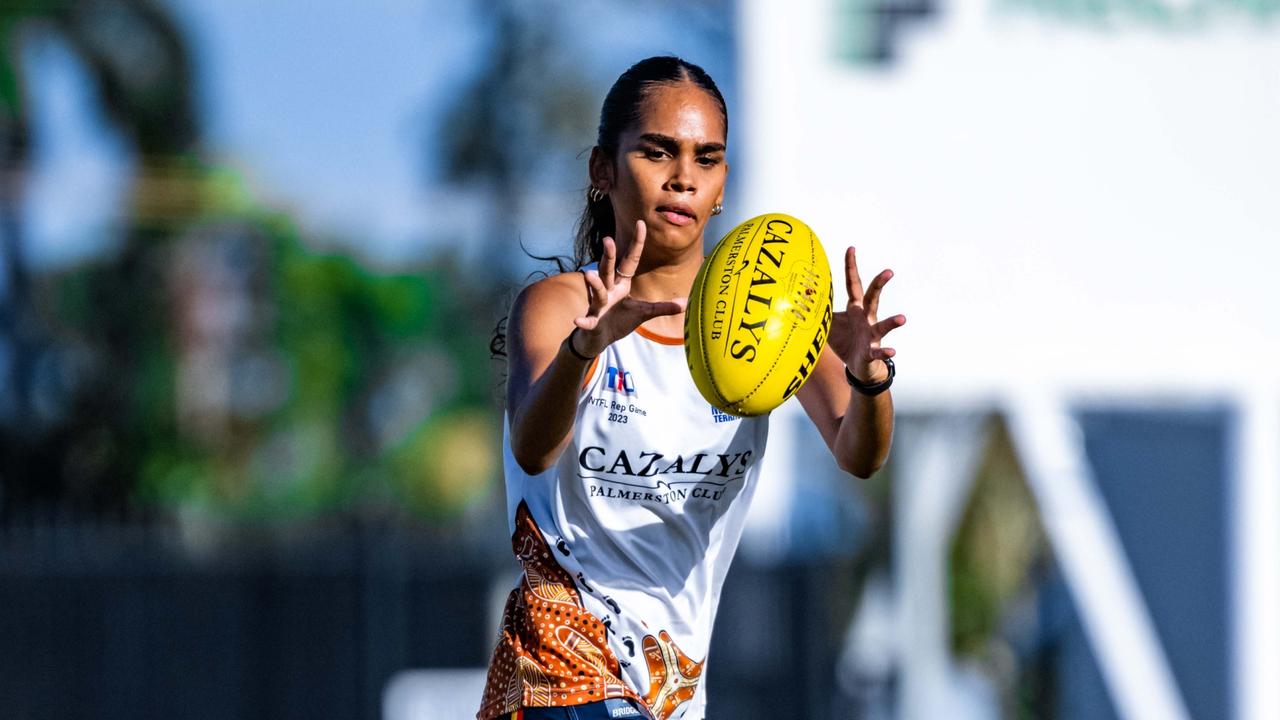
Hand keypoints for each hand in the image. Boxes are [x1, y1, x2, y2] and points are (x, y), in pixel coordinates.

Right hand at [572, 220, 685, 356]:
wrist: (597, 339)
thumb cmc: (618, 321)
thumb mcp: (643, 313)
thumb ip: (662, 307)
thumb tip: (686, 304)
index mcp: (621, 285)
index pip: (630, 260)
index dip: (636, 244)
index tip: (641, 223)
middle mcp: (608, 291)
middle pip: (608, 270)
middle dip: (608, 256)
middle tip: (608, 239)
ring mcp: (598, 306)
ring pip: (596, 292)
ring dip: (594, 284)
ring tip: (590, 274)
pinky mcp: (592, 323)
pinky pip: (587, 321)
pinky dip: (583, 321)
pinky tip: (578, 320)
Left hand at [827, 246, 905, 382]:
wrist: (858, 365)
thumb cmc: (844, 340)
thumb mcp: (829, 323)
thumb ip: (818, 310)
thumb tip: (799, 296)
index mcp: (854, 308)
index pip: (853, 284)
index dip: (851, 267)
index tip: (851, 248)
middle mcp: (866, 318)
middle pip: (873, 298)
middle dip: (880, 284)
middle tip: (888, 271)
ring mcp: (871, 335)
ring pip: (883, 326)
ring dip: (892, 322)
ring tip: (902, 318)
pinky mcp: (871, 351)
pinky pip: (879, 351)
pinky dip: (886, 351)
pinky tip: (893, 351)